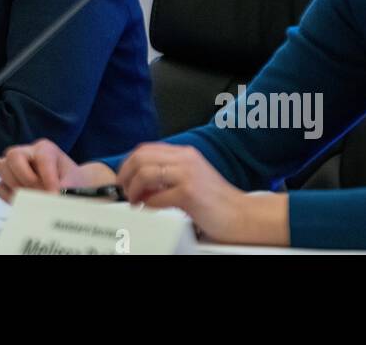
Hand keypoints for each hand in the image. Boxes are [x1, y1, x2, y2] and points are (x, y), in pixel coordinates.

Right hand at [0, 138, 115, 201]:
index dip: (48, 178)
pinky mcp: (8, 182)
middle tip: (38, 193)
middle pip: (13, 155)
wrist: (70, 187)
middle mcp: (27, 152)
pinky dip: (9, 197)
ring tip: (32, 198)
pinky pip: (0, 187)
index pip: (42, 158)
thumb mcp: (73, 182)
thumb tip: (50, 199)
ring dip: (16, 186)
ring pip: (2, 167)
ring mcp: (15, 166)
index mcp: (45, 148)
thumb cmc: (72, 181)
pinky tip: (25, 203)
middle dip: (25, 178)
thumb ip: (64, 189)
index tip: (54, 195)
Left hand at [115, 143, 287, 244]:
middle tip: (124, 191)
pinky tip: (149, 209)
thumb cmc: (216, 201)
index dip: (128, 163)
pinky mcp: (189, 194)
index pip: (145, 149)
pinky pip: (156, 197)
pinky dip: (148, 204)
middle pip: (140, 158)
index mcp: (185, 153)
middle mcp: (186, 159)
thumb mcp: (191, 177)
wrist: (242, 215)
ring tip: (134, 202)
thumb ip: (168, 174)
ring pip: (145, 174)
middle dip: (125, 175)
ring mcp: (188, 175)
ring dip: (133, 190)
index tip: (123, 178)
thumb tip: (139, 182)